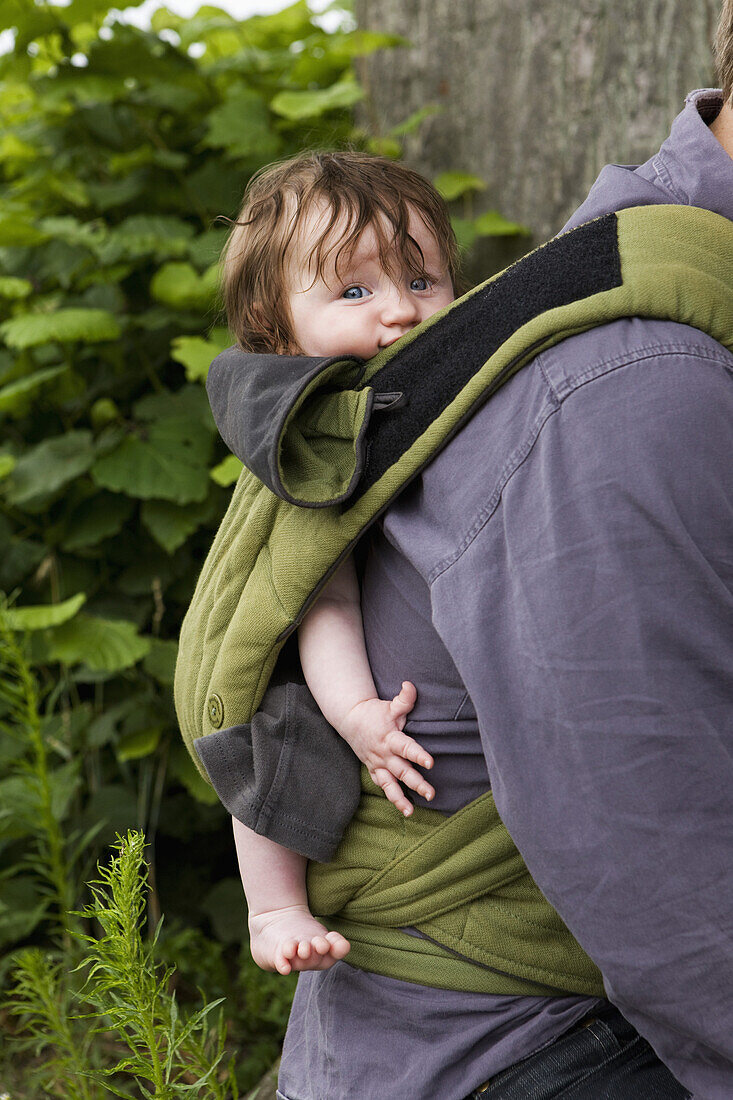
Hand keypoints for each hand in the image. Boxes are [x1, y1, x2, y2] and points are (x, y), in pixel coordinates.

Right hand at [339, 682, 434, 814]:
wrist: (350, 720)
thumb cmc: (374, 712)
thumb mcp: (389, 705)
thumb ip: (404, 699)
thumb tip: (411, 685)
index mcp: (390, 738)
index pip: (406, 748)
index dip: (418, 755)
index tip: (431, 763)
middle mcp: (384, 755)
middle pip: (402, 771)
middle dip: (416, 783)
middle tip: (431, 793)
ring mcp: (378, 765)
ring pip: (390, 785)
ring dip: (400, 799)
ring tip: (412, 812)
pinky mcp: (374, 770)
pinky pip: (382, 787)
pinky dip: (391, 798)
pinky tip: (404, 809)